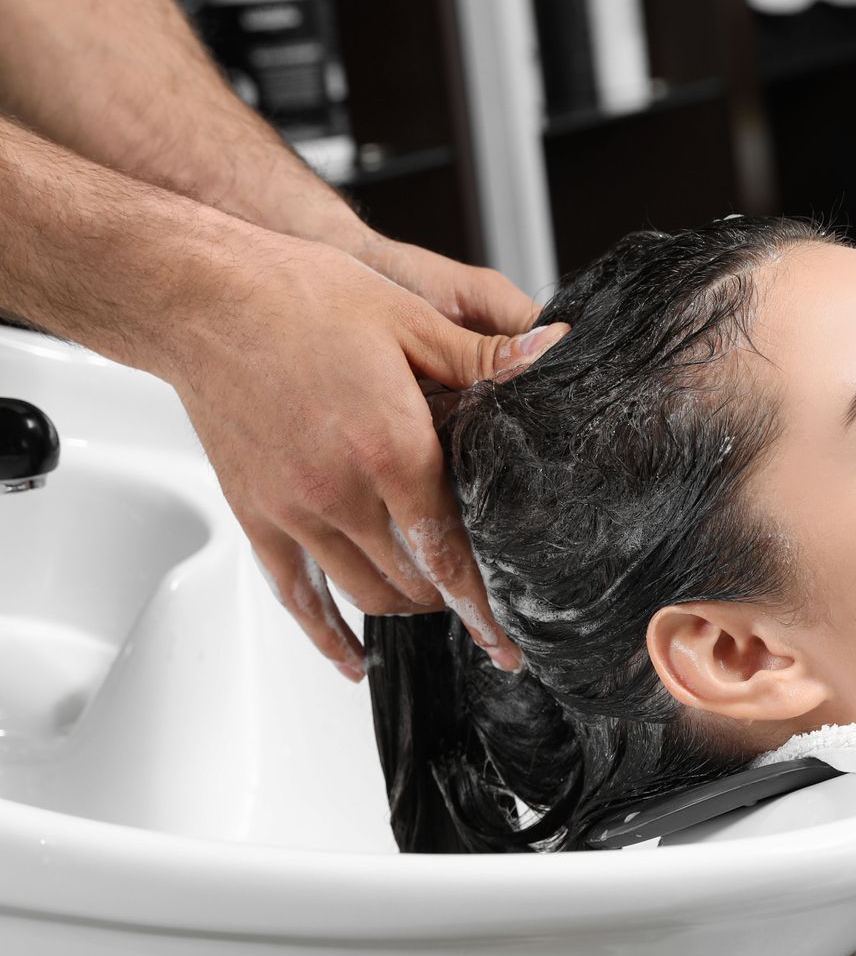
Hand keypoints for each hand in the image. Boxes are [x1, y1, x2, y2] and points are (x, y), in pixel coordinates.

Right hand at [159, 228, 565, 678]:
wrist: (202, 298)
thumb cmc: (300, 299)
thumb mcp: (410, 319)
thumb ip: (484, 357)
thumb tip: (554, 353)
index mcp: (392, 449)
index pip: (452, 553)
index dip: (485, 606)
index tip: (506, 642)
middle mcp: (342, 491)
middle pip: (414, 583)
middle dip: (454, 604)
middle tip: (484, 612)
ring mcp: (294, 509)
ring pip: (363, 594)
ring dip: (406, 610)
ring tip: (435, 607)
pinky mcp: (255, 513)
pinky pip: (294, 594)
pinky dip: (327, 634)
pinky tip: (351, 657)